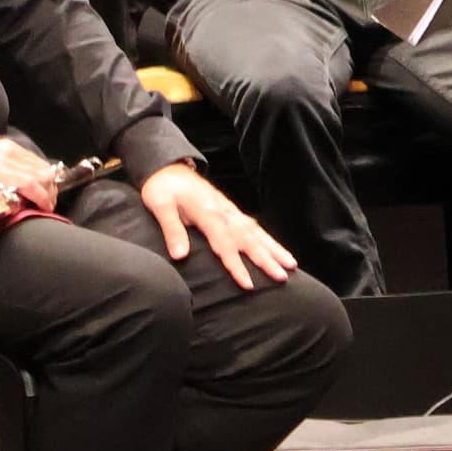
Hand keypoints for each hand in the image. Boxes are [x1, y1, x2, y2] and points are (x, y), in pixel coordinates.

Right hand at [0, 136, 61, 208]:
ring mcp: (6, 163)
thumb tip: (20, 184)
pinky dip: (41, 197)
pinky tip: (42, 206)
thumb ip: (4, 167)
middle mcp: (9, 152)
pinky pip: (31, 186)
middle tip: (49, 201)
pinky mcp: (1, 176)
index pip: (37, 162)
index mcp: (6, 147)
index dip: (47, 178)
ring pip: (41, 177)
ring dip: (48, 194)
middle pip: (43, 169)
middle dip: (51, 187)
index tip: (48, 191)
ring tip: (46, 206)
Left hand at [142, 161, 297, 289]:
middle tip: (283, 277)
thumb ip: (172, 229)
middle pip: (248, 239)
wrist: (168, 167)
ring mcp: (230, 210)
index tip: (248, 284)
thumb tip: (180, 256)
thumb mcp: (159, 205)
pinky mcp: (231, 210)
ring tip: (292, 265)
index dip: (236, 265)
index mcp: (207, 212)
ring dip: (274, 249)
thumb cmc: (162, 188)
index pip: (224, 243)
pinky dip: (268, 238)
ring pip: (256, 232)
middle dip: (266, 259)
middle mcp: (224, 211)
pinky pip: (254, 226)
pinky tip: (278, 249)